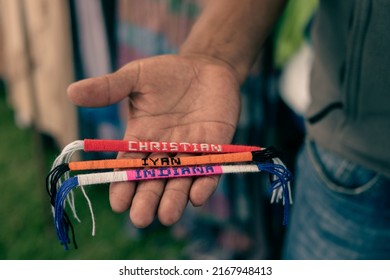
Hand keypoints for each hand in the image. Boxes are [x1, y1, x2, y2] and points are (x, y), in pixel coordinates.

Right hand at [67, 54, 240, 226]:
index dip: (123, 185)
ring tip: (166, 216)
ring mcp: (190, 152)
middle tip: (140, 219)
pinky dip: (204, 184)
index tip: (118, 203)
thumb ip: (109, 87)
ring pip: (180, 181)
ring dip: (174, 200)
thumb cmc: (168, 73)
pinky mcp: (215, 149)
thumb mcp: (136, 77)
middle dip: (146, 200)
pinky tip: (197, 197)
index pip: (129, 167)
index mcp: (141, 139)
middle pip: (153, 181)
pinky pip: (210, 171)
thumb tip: (71, 91)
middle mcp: (164, 151)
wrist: (205, 67)